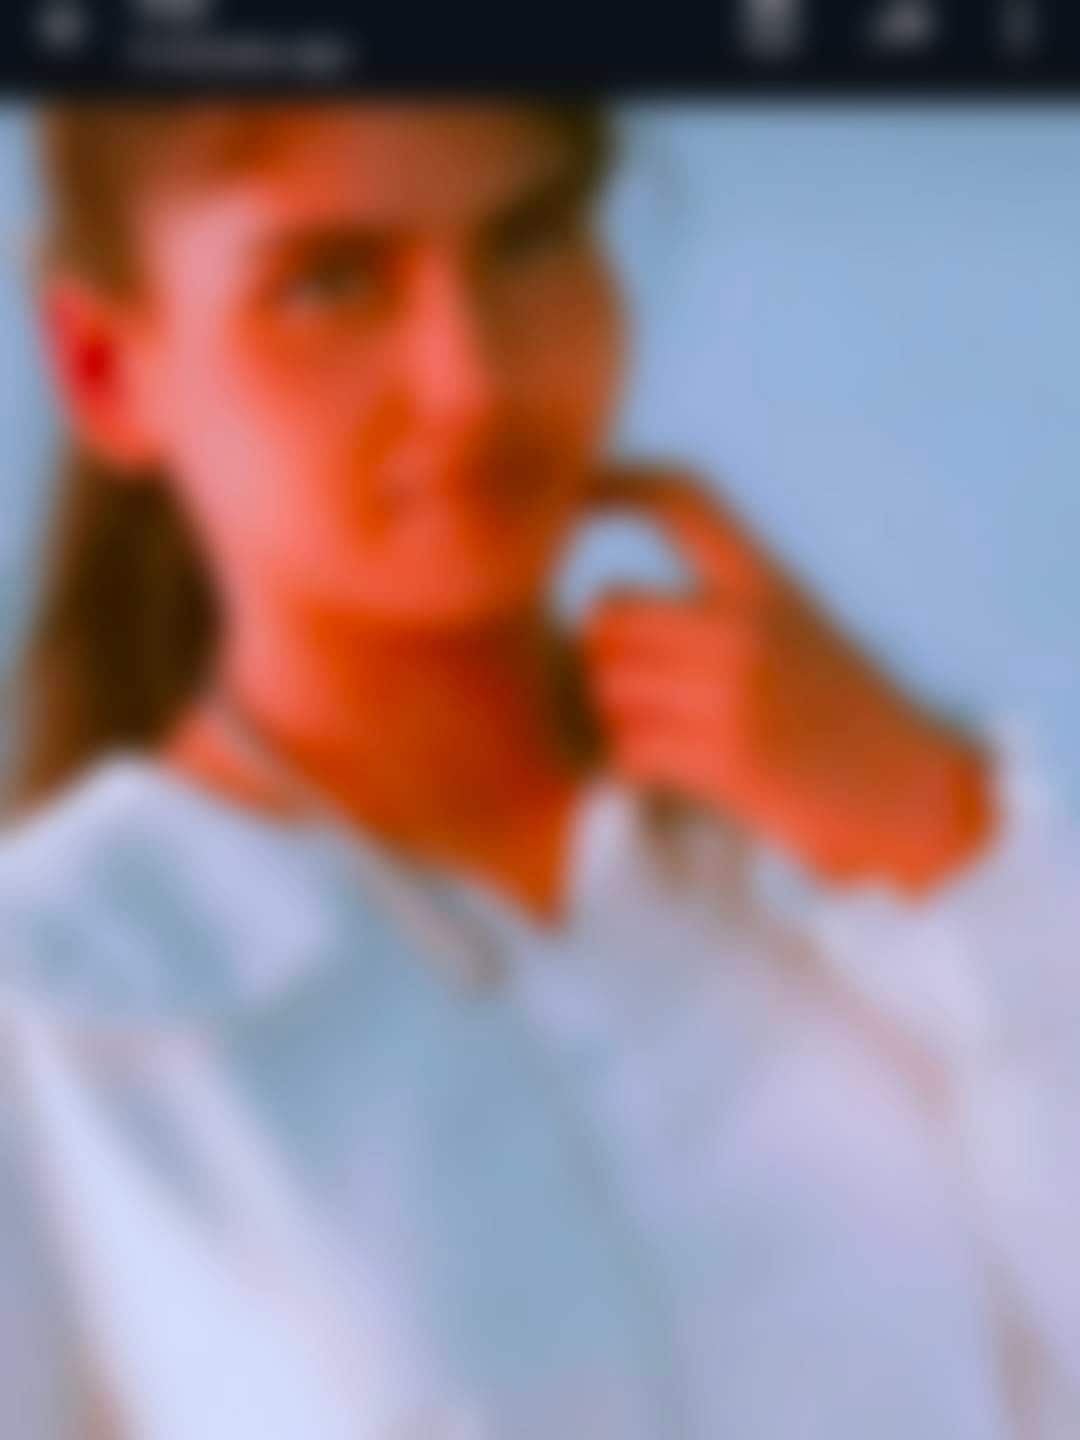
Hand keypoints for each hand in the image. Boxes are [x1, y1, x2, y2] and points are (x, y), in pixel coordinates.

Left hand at [579, 462, 996, 895]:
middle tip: (639, 687)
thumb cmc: (841, 716)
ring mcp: (736, 692)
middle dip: (604, 654)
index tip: (574, 490)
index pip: (683, 498)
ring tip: (669, 733)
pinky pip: (627, 750)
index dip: (620, 482)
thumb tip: (602, 619)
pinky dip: (637, 765)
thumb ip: (722, 608)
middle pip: (608, 614)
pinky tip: (673, 772)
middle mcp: (747, 626)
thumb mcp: (796, 630)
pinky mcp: (726, 760)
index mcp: (766, 582)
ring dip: (620, 716)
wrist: (910, 793)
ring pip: (607, 687)